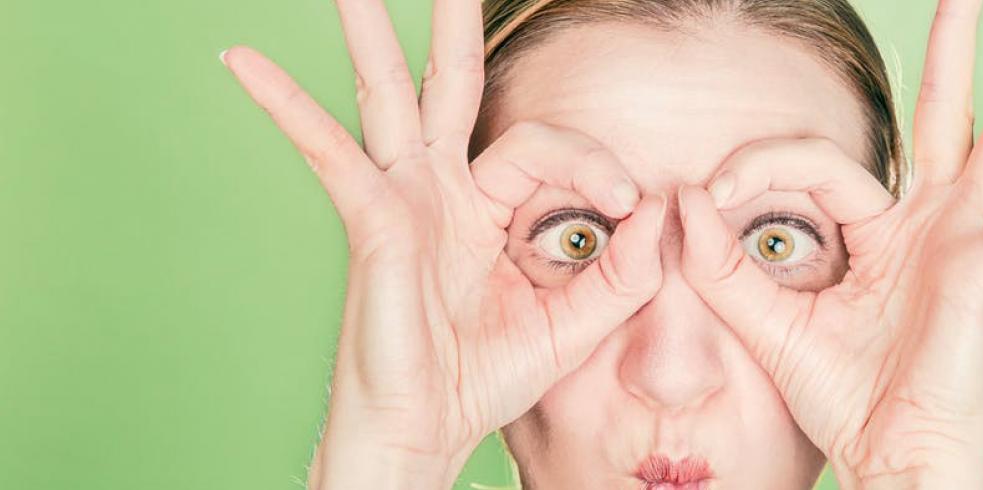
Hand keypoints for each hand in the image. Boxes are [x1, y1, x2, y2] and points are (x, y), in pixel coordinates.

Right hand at [221, 1, 663, 487]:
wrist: (427, 432)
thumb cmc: (487, 378)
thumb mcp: (579, 323)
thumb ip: (626, 270)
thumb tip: (657, 207)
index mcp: (491, 207)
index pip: (545, 146)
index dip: (593, 161)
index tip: (625, 203)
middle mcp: (443, 190)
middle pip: (451, 84)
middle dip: (455, 24)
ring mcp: (403, 199)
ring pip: (390, 95)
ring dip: (372, 36)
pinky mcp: (373, 221)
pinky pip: (329, 152)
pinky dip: (287, 106)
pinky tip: (245, 64)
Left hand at [677, 0, 982, 487]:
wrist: (886, 460)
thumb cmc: (841, 399)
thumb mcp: (767, 323)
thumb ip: (723, 264)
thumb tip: (686, 200)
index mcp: (879, 229)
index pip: (820, 161)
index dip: (759, 165)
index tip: (709, 195)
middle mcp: (930, 222)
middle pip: (943, 112)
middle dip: (951, 47)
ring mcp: (966, 241)